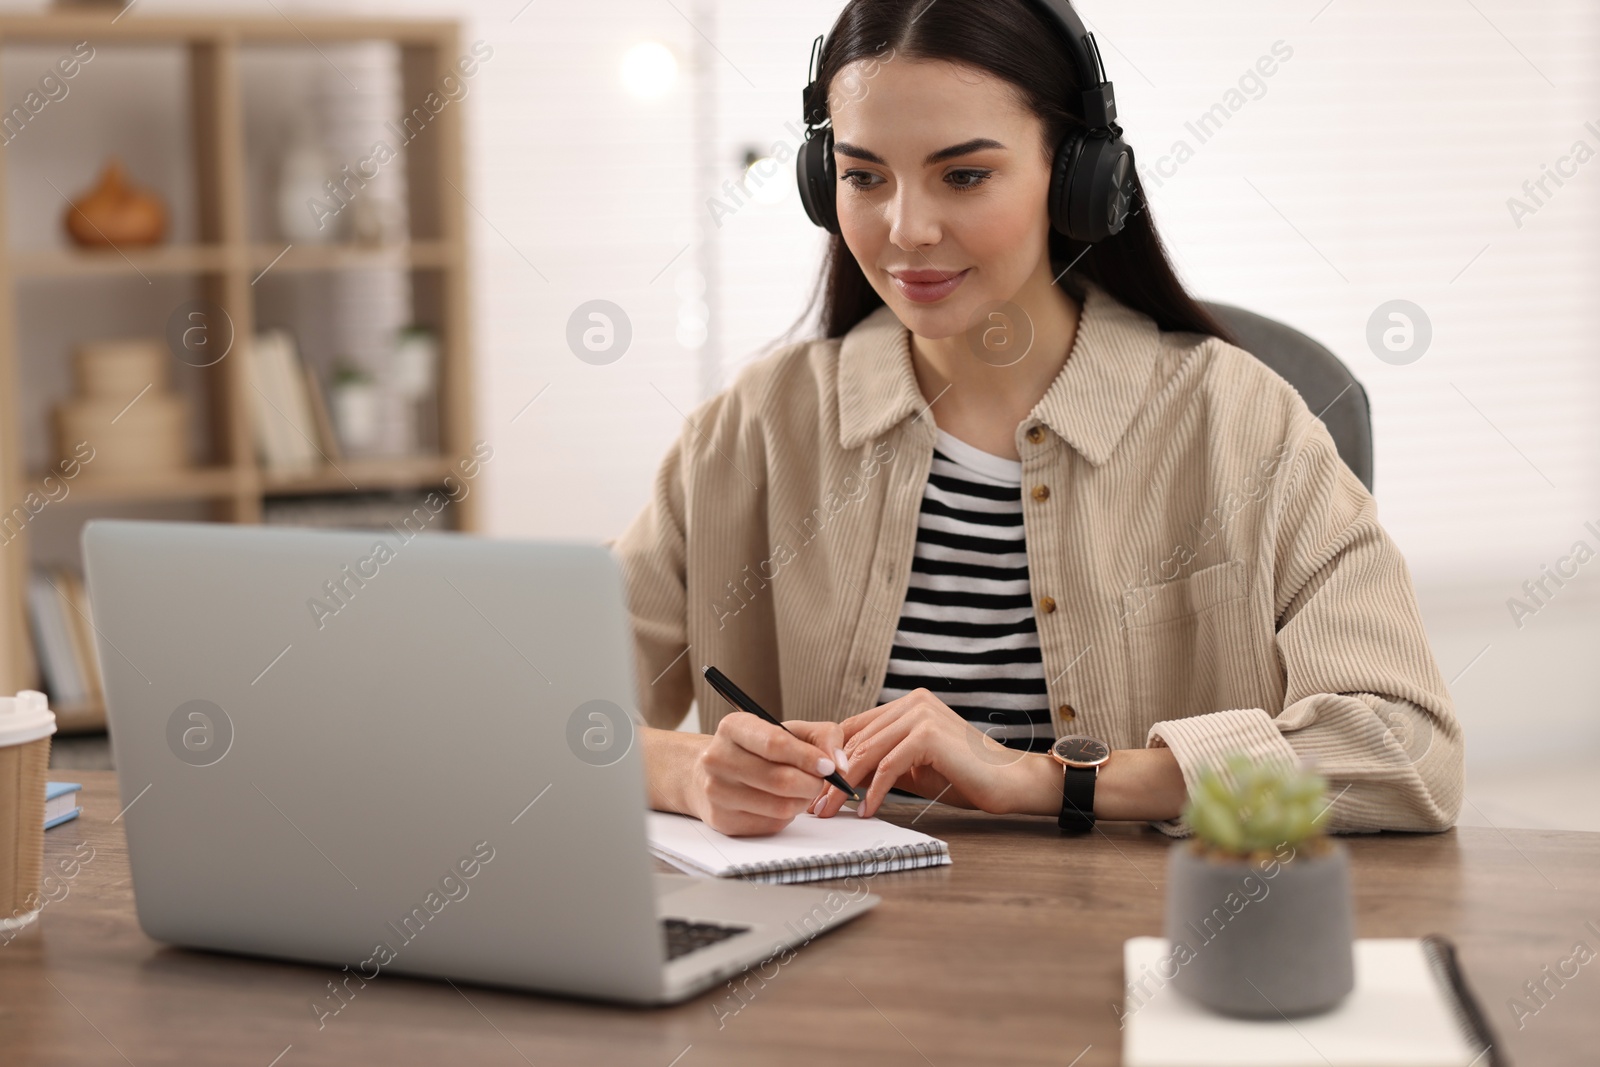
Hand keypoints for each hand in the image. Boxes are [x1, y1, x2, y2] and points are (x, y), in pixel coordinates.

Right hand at [683, 713, 845, 836]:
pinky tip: (780, 802)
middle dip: (811, 783)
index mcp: (733, 727)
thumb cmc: (757, 749)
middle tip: (820, 781)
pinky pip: (771, 824)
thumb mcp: (789, 730)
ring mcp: (717, 792)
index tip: (829, 766)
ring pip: (780, 806)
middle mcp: (718, 758)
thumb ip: (822, 736)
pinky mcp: (723, 820)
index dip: (808, 757)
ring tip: (801, 791)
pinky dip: (786, 816)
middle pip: (780, 779)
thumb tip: (838, 764)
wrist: (711, 772)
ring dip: (802, 801)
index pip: (775, 744)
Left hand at [813, 688, 1038, 819]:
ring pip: (868, 752)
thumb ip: (884, 763)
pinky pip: (889, 766)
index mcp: (909, 705)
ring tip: (833, 810)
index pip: (857, 728)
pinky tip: (867, 809)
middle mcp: (912, 703)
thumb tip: (844, 777)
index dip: (833, 757)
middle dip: (834, 776)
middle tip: (818, 804)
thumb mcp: (915, 768)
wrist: (1010, 781)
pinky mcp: (927, 734)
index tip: (818, 786)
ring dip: (845, 785)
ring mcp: (920, 714)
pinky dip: (874, 790)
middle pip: (858, 740)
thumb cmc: (965, 776)